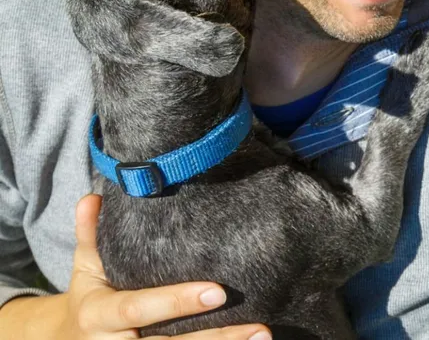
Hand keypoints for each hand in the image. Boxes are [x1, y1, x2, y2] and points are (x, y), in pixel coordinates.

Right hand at [60, 194, 271, 338]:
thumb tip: (92, 197)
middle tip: (256, 324)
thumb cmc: (91, 293)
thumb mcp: (86, 265)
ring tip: (262, 335)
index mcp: (99, 314)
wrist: (71, 338)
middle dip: (215, 337)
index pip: (140, 308)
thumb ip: (90, 233)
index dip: (178, 301)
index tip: (218, 291)